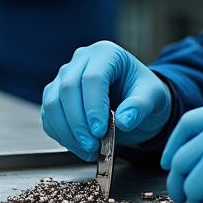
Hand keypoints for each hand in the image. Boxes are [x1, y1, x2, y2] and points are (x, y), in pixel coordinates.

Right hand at [41, 41, 171, 160]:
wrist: (135, 99)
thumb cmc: (143, 92)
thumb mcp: (153, 96)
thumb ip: (140, 107)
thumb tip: (124, 121)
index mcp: (106, 53)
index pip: (93, 78)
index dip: (93, 107)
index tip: (100, 131)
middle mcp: (81, 60)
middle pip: (68, 89)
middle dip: (78, 123)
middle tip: (93, 145)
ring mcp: (65, 77)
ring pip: (52, 104)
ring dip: (67, 132)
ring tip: (88, 149)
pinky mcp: (55, 95)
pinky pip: (49, 116)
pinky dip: (61, 135)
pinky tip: (79, 147)